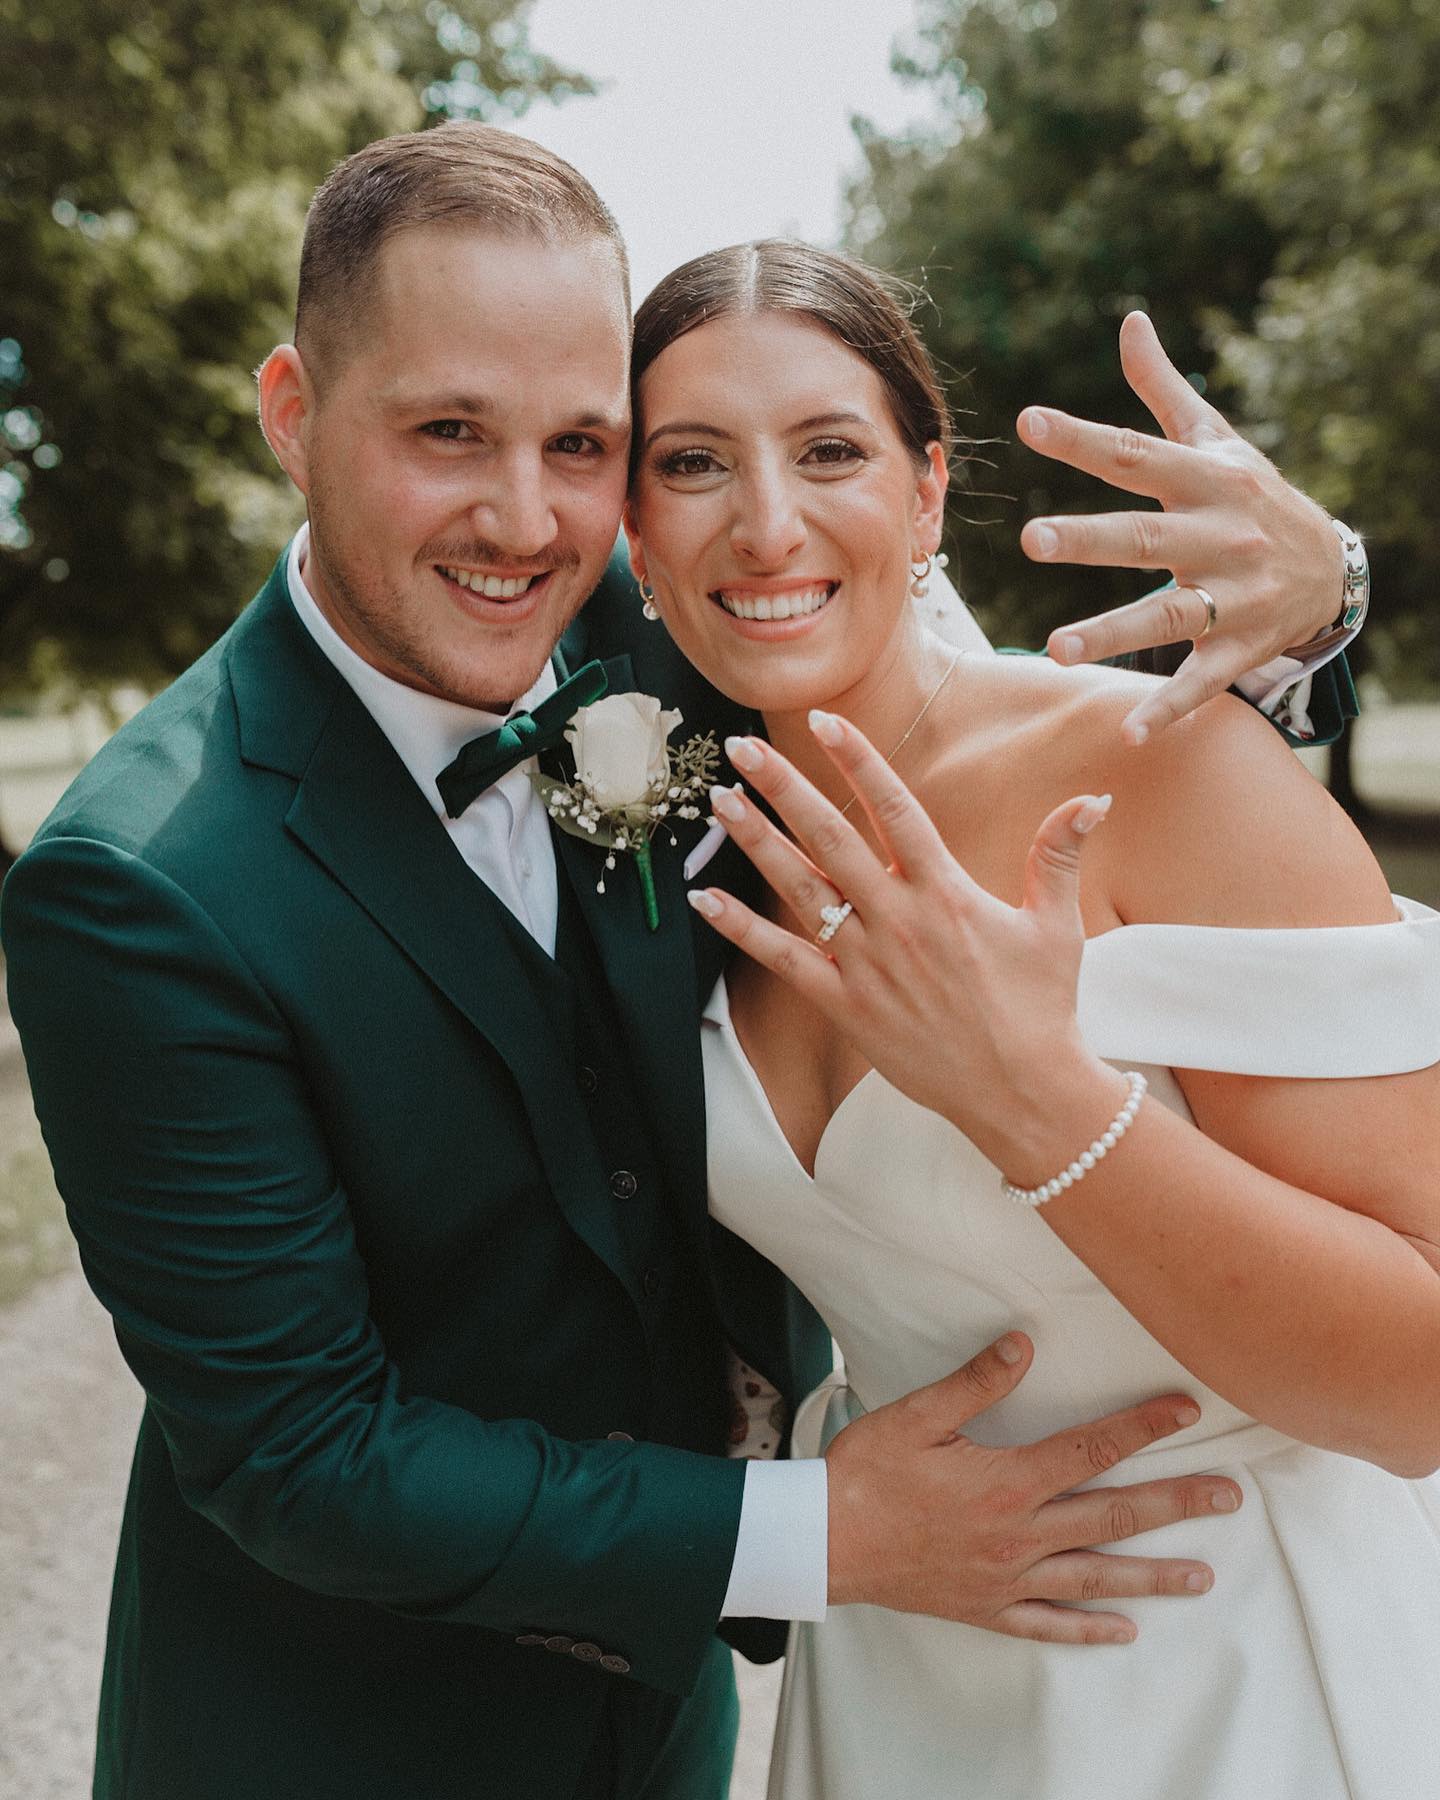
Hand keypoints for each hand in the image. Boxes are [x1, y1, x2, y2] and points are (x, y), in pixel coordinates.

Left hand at [695, 722, 1120, 1181]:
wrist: (1022, 1092)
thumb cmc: (1042, 1008)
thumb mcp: (1056, 926)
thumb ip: (1058, 856)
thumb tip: (1092, 798)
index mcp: (946, 892)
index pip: (894, 809)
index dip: (857, 761)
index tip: (823, 720)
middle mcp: (899, 920)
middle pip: (831, 837)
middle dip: (784, 787)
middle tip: (742, 747)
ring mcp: (867, 963)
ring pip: (800, 889)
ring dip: (757, 842)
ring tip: (720, 801)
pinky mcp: (846, 1005)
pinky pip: (783, 960)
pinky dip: (743, 929)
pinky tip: (705, 898)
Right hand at [826, 1332, 1240, 1641]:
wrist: (824, 1542)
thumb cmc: (866, 1473)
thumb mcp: (917, 1415)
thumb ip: (976, 1381)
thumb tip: (1025, 1344)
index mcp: (1008, 1482)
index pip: (1092, 1448)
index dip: (1142, 1426)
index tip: (1187, 1410)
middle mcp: (1020, 1535)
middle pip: (1113, 1516)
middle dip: (1176, 1504)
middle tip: (1229, 1496)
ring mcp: (1007, 1578)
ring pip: (1095, 1577)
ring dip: (1153, 1575)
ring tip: (1204, 1577)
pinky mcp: (986, 1607)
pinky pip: (1049, 1624)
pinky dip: (1089, 1630)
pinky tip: (1123, 1631)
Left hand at [1018, 311, 1342, 743]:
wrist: (1332, 569)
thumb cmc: (1252, 498)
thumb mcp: (1217, 441)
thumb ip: (1163, 390)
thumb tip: (1129, 320)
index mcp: (1205, 481)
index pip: (1133, 456)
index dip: (1082, 440)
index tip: (1027, 423)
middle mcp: (1219, 537)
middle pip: (1145, 538)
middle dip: (1090, 539)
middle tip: (1033, 539)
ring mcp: (1232, 596)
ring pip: (1167, 616)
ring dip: (1112, 634)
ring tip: (1055, 650)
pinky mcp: (1240, 649)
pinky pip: (1201, 682)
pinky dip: (1168, 709)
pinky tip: (1130, 733)